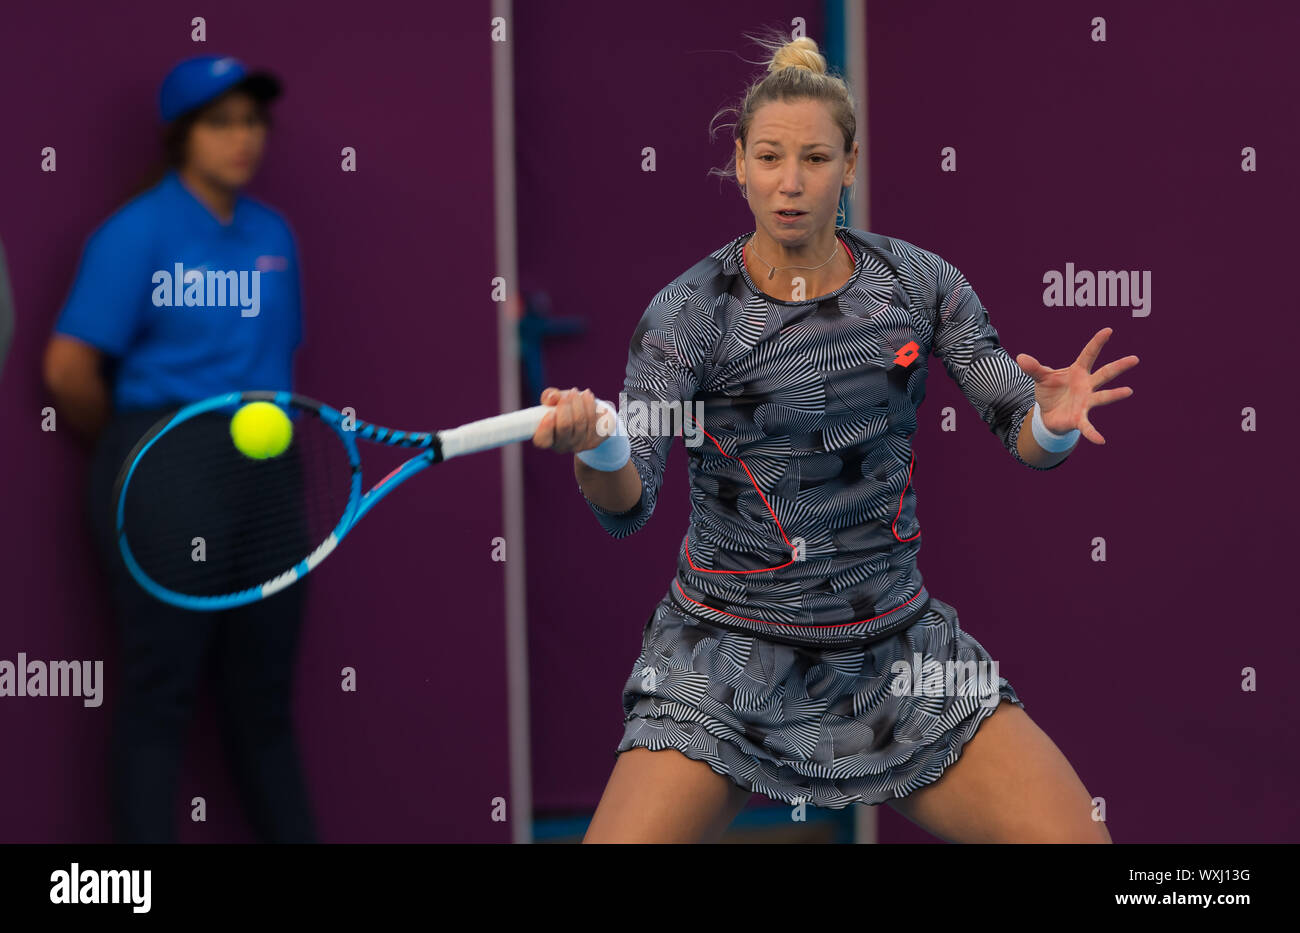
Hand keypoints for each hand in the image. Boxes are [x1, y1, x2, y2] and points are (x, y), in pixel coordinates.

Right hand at [533, 386, 615, 453]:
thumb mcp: (554, 402)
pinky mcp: (595, 441)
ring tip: (583, 392)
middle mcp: (563, 446)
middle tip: (572, 392)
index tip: (551, 412)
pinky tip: (590, 399)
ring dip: (582, 402)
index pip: (543, 440)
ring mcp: (580, 445)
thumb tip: (553, 397)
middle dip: (567, 405)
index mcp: (547, 439)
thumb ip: (549, 397)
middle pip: (565, 426)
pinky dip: (595, 407)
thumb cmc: (565, 410)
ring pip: (582, 421)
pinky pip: (597, 422)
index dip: (546, 427)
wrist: (587, 419)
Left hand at [1015, 327, 1137, 444]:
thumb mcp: (1041, 378)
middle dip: (1119, 366)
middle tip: (1135, 359)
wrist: (1048, 413)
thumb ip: (1034, 368)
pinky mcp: (1080, 417)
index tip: (1108, 330)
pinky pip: (1088, 426)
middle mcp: (1087, 385)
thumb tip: (1020, 357)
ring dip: (1115, 394)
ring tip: (1128, 391)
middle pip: (1105, 373)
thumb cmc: (1051, 391)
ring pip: (1103, 396)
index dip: (1097, 343)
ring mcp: (1086, 401)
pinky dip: (1093, 433)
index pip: (1089, 354)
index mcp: (1078, 371)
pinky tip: (1101, 441)